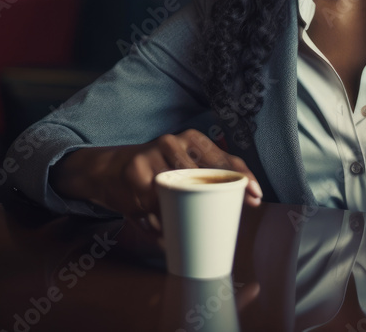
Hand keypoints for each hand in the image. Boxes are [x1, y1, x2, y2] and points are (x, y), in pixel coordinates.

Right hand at [50, 129, 262, 231]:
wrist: (109, 169)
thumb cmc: (157, 171)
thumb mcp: (183, 167)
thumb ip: (210, 178)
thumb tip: (247, 200)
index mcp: (191, 139)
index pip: (223, 158)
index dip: (242, 176)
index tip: (256, 195)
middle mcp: (172, 142)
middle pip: (204, 175)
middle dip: (220, 196)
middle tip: (230, 214)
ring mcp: (152, 156)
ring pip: (179, 193)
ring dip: (184, 215)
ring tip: (182, 224)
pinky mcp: (134, 174)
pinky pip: (155, 205)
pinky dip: (160, 221)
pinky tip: (159, 226)